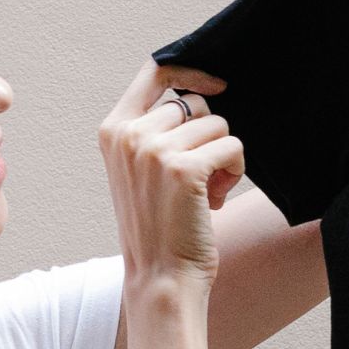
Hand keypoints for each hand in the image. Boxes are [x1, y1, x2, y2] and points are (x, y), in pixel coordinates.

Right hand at [99, 58, 242, 289]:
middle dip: (207, 136)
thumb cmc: (158, 227)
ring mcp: (155, 149)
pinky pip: (232, 147)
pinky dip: (234, 172)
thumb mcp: (140, 170)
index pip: (154, 71)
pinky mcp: (185, 168)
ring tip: (205, 193)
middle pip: (193, 103)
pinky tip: (215, 200)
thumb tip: (199, 93)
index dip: (190, 70)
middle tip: (199, 177)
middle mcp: (129, 134)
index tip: (216, 85)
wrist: (160, 278)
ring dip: (222, 158)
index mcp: (113, 130)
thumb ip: (154, 130)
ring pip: (217, 125)